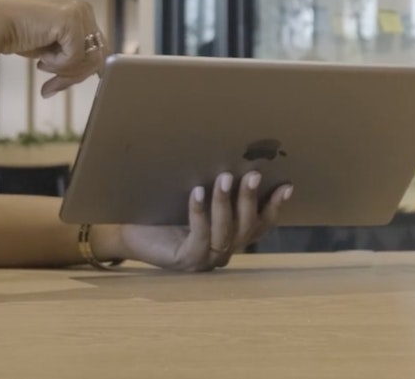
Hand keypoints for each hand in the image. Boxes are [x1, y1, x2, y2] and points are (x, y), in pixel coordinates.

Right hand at [0, 0, 105, 96]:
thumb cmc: (19, 35)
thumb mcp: (53, 47)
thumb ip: (74, 55)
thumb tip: (97, 73)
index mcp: (82, 14)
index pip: (98, 49)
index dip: (82, 72)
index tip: (62, 83)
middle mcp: (85, 10)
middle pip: (97, 56)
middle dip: (73, 77)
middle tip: (49, 87)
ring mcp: (79, 14)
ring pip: (90, 59)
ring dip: (65, 72)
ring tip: (42, 67)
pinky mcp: (71, 21)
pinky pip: (76, 57)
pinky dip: (58, 65)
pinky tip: (41, 58)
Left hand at [93, 172, 291, 271]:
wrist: (127, 230)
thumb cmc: (161, 210)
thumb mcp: (194, 194)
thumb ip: (215, 186)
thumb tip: (234, 154)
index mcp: (230, 236)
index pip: (260, 224)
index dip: (275, 207)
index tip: (287, 185)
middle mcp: (222, 251)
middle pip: (247, 229)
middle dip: (250, 199)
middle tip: (252, 174)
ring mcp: (205, 259)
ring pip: (227, 233)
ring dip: (227, 204)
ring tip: (223, 177)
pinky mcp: (185, 260)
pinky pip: (200, 236)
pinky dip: (201, 213)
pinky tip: (197, 192)